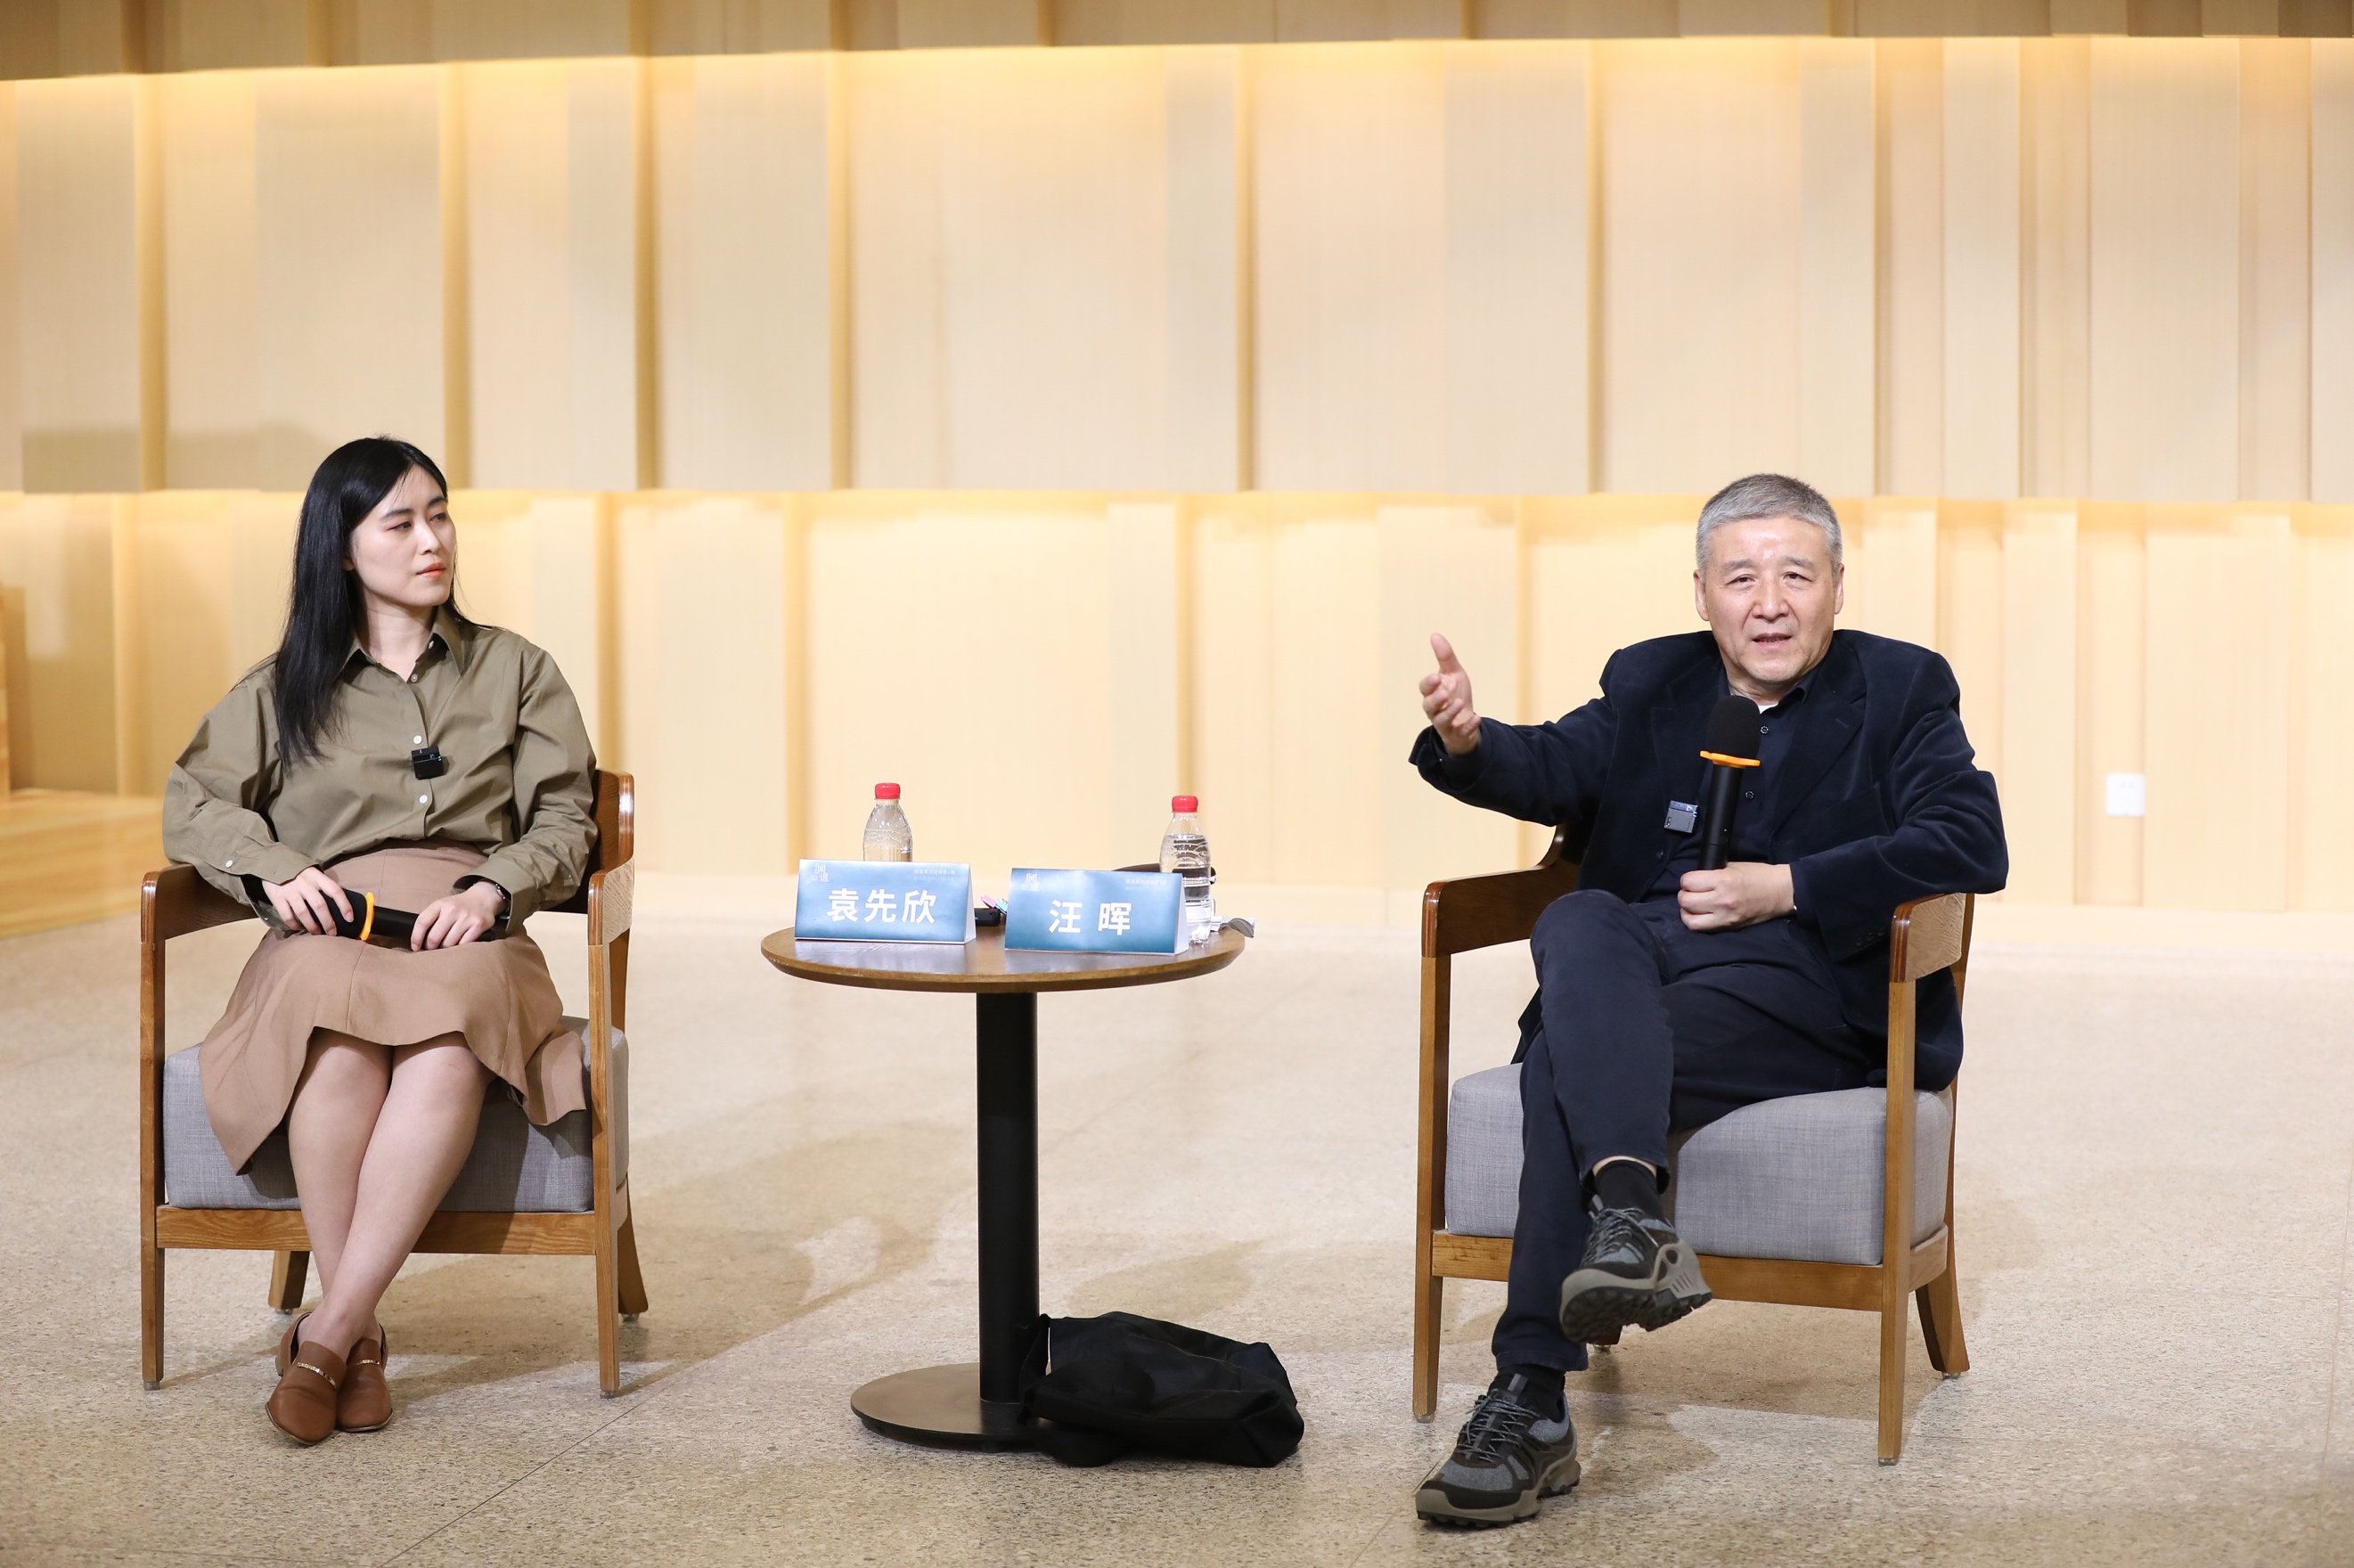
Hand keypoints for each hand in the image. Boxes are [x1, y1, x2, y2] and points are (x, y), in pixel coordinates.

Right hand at [262, 867, 352, 934]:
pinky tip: (299, 928)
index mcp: (317, 876)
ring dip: (312, 926)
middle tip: (332, 933)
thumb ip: (322, 885)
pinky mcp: (277, 897)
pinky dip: (294, 924)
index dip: (344, 905)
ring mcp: (290, 890)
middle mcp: (305, 883)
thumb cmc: (298, 871)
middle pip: (320, 905)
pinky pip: (287, 915)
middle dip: (328, 922)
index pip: (335, 890)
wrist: (273, 861)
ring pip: (303, 913)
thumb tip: (338, 904)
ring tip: (317, 934)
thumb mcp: (313, 873)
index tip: (350, 918)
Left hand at [410, 882, 505, 950]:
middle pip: (434, 936)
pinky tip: (457, 947)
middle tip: (431, 950)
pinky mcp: (478, 925)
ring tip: (444, 949)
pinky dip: (458, 948)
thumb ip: (432, 919)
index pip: (422, 922)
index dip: (416, 937)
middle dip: (430, 947)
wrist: (483, 898)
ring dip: (444, 950)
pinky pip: (463, 944)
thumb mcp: (443, 906)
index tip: (415, 947)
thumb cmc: (459, 906)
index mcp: (440, 904)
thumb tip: (420, 942)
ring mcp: (466, 917)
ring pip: (448, 943)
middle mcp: (453, 909)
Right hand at [1418, 632, 1481, 755]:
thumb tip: (1434, 635)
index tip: (1436, 677)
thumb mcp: (1454, 673)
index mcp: (1432, 693)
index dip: (1428, 684)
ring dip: (1450, 712)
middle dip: (1435, 700)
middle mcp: (1435, 709)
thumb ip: (1445, 657)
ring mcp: (1445, 723)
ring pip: (1442, 720)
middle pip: (1429, 706)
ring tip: (1459, 702)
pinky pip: (1461, 732)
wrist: (1467, 720)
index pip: (1425, 688)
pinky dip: (1468, 726)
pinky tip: (1477, 718)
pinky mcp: (1457, 734)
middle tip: (1444, 693)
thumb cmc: (1456, 694)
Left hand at [1677, 862, 1794, 931]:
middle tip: (1691, 892)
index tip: (1692, 880)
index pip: (1688, 882)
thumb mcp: (1733, 867)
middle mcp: (1722, 899)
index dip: (1687, 880)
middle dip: (1684, 895)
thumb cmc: (1758, 876)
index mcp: (1723, 880)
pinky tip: (1698, 915)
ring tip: (1692, 905)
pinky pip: (1701, 928)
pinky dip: (1694, 921)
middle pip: (1685, 900)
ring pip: (1689, 919)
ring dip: (1687, 911)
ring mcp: (1725, 916)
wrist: (1780, 892)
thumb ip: (1712, 873)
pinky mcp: (1728, 926)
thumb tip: (1694, 879)